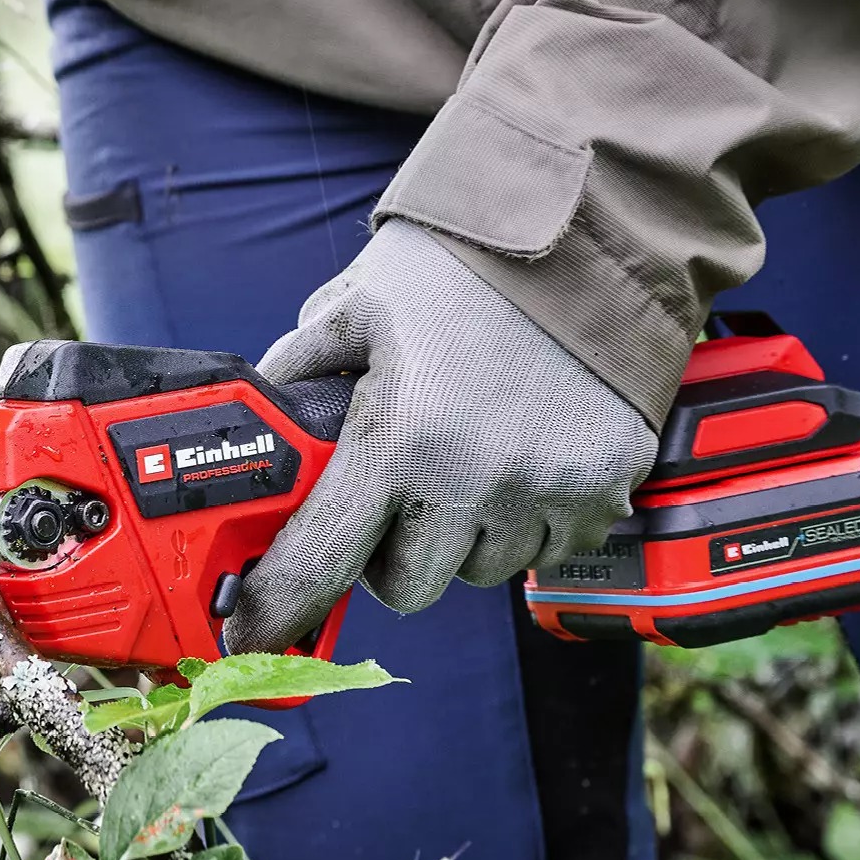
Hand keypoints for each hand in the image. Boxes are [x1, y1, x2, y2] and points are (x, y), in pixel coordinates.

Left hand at [223, 219, 656, 653]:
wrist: (583, 227)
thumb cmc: (459, 263)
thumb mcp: (353, 305)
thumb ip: (298, 371)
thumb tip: (265, 425)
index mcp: (398, 440)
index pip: (322, 560)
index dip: (280, 605)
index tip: (253, 632)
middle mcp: (473, 483)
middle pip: (408, 588)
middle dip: (392, 552)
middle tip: (396, 491)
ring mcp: (547, 492)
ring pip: (482, 570)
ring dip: (464, 534)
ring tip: (469, 453)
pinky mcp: (606, 489)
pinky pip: (551, 547)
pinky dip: (531, 518)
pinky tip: (523, 451)